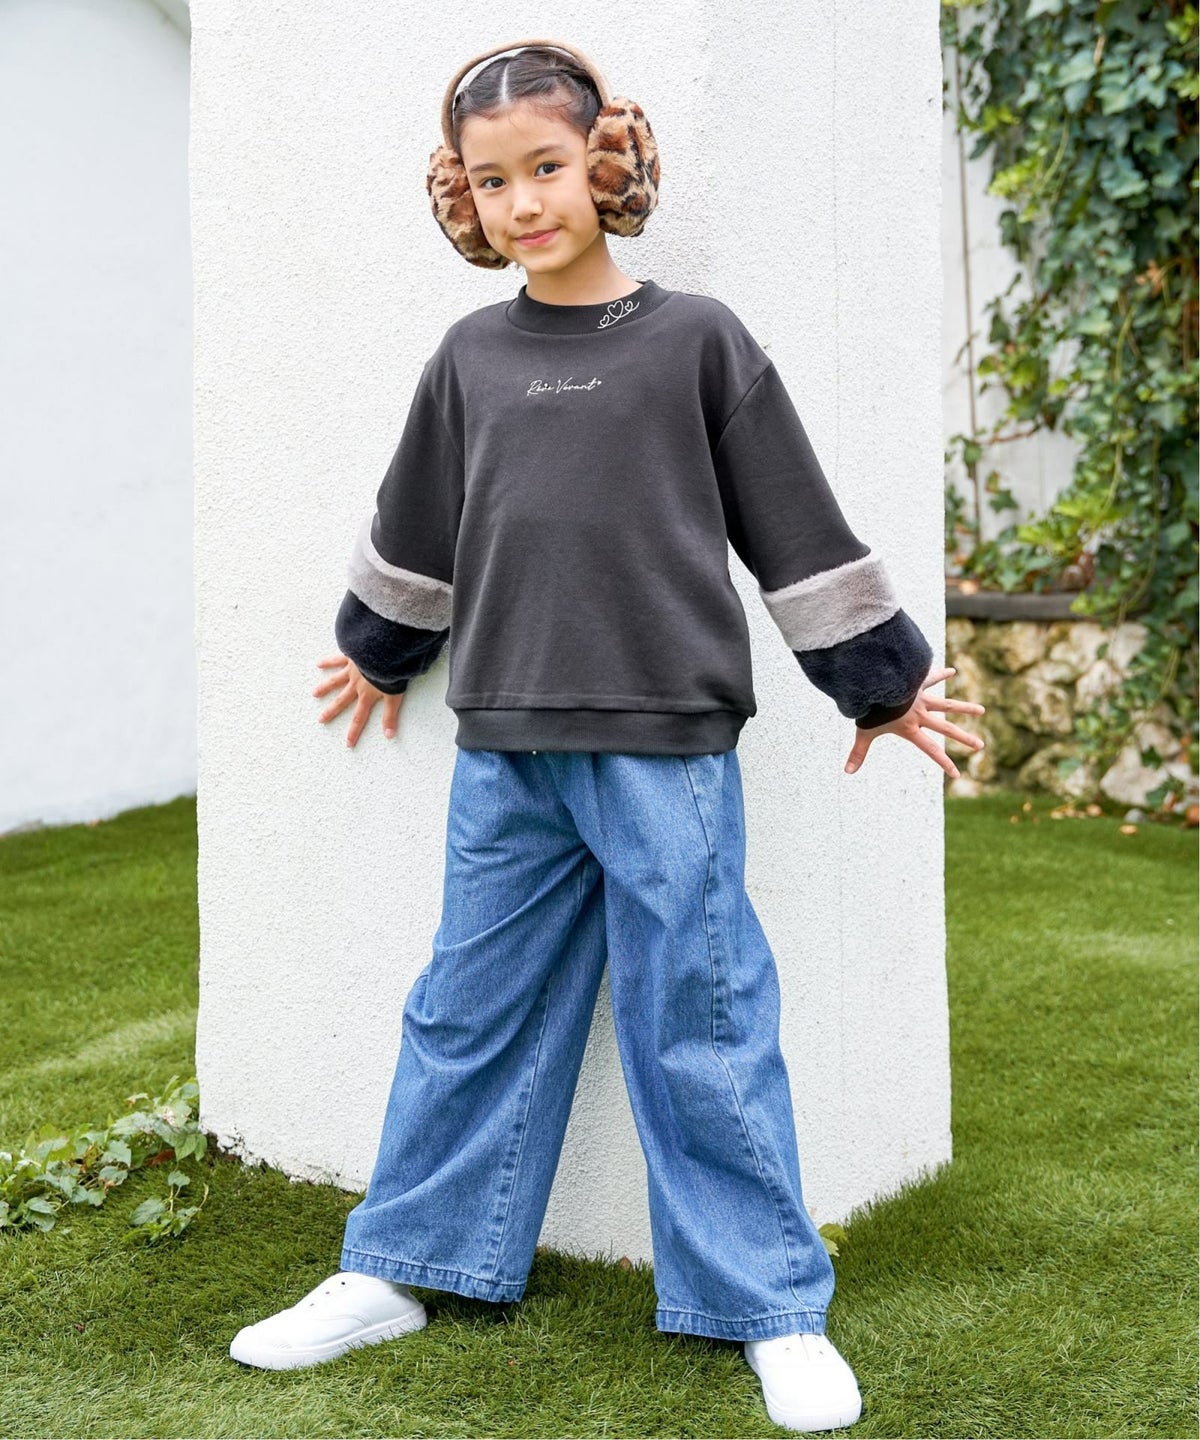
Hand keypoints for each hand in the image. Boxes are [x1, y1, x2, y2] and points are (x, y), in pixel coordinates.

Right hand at [313, 653, 403, 746]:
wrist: (385, 652)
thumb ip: (390, 716)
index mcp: (367, 695)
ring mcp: (351, 671)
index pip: (360, 717)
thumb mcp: (394, 697)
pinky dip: (328, 662)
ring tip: (314, 693)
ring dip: (325, 688)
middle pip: (342, 701)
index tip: (347, 743)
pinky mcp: (351, 657)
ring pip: (335, 681)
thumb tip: (389, 736)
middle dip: (331, 712)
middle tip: (321, 719)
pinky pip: (337, 660)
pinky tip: (319, 664)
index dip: (354, 731)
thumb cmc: (391, 673)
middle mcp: (356, 685)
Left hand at [844, 666, 984, 778]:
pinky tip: (952, 671)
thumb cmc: (869, 710)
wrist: (874, 685)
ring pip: (947, 704)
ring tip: (982, 710)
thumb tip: (846, 772)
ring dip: (965, 708)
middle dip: (964, 738)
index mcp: (910, 729)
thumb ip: (858, 753)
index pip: (931, 750)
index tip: (957, 775)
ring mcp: (921, 698)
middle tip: (981, 745)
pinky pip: (931, 678)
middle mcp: (920, 714)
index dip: (944, 764)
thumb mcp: (863, 732)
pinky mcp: (917, 683)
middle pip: (946, 729)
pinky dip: (940, 674)